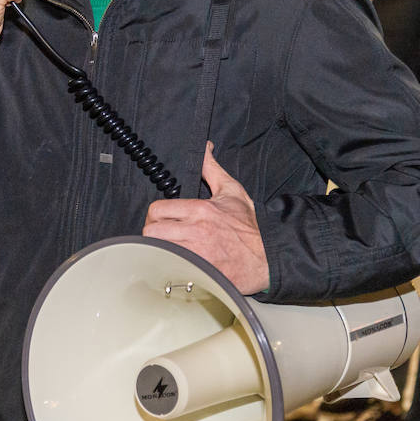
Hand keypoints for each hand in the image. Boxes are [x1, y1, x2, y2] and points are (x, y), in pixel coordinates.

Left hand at [143, 143, 268, 293]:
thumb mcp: (232, 192)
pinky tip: (177, 262)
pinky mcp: (198, 272)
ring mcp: (196, 254)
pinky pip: (170, 268)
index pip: (157, 209)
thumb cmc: (250, 228)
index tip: (160, 219)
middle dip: (153, 232)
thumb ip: (212, 169)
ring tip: (168, 248)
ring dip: (159, 249)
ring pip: (157, 250)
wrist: (267, 257)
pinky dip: (169, 265)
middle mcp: (196, 231)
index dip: (155, 214)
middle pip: (151, 231)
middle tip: (161, 234)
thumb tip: (205, 148)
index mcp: (200, 210)